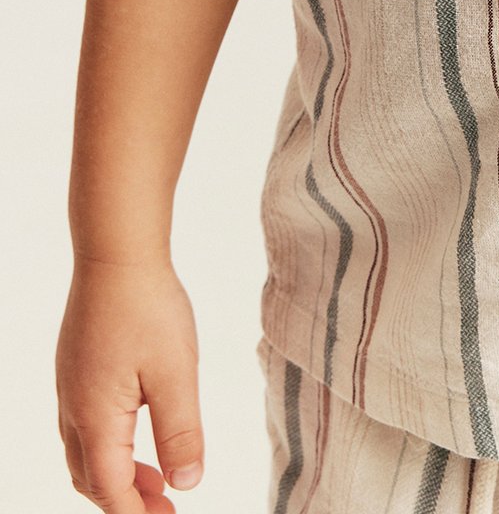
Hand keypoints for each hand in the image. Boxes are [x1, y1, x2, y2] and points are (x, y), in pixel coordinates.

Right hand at [56, 256, 204, 510]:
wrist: (116, 251)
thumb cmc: (147, 307)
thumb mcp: (176, 374)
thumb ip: (181, 433)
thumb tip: (186, 482)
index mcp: (96, 419)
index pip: (111, 490)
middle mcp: (73, 409)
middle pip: (91, 478)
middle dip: (126, 500)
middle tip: (165, 506)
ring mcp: (70, 386)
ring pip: (85, 452)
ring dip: (118, 473)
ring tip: (157, 476)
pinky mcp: (76, 365)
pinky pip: (85, 423)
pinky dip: (110, 443)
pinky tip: (138, 426)